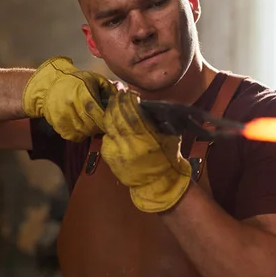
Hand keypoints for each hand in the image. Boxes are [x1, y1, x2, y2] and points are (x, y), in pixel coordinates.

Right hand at [22, 56, 116, 141]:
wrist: (49, 87)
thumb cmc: (75, 81)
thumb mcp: (94, 78)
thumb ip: (110, 88)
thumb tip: (123, 97)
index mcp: (81, 93)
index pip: (98, 113)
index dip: (107, 118)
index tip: (111, 119)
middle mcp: (71, 106)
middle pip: (92, 125)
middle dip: (101, 125)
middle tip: (104, 122)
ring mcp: (63, 118)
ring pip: (85, 132)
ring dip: (92, 130)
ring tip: (93, 122)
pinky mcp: (59, 126)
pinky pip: (76, 137)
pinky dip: (82, 134)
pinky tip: (82, 125)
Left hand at [101, 90, 191, 212]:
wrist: (158, 183)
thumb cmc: (166, 158)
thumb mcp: (169, 137)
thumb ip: (160, 122)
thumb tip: (149, 105)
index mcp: (146, 139)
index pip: (132, 113)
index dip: (128, 100)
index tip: (129, 92)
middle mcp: (129, 145)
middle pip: (117, 117)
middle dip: (117, 102)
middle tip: (118, 94)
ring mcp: (117, 151)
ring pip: (108, 125)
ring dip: (110, 112)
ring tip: (114, 104)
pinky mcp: (109, 157)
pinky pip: (106, 138)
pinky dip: (109, 130)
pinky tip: (113, 125)